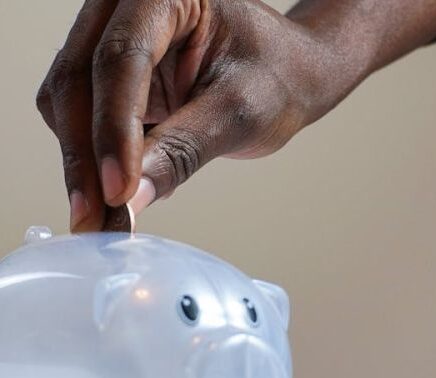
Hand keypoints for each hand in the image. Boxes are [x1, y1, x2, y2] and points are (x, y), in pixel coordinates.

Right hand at [37, 0, 335, 231]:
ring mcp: (114, 42)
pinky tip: (116, 190)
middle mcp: (126, 9)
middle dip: (85, 158)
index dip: (113, 131)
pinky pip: (83, 119)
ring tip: (105, 215)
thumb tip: (130, 198)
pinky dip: (94, 159)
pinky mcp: (114, 80)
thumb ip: (183, 150)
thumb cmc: (276, 79)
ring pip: (68, 104)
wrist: (285, 76)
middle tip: (94, 218)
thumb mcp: (239, 113)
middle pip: (78, 81)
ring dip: (82, 164)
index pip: (122, 59)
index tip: (118, 192)